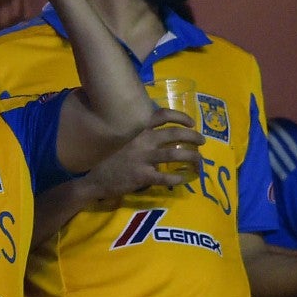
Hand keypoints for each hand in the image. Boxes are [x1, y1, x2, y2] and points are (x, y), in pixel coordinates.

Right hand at [84, 107, 204, 200]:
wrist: (94, 178)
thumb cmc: (110, 159)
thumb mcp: (124, 140)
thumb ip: (140, 135)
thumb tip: (158, 134)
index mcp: (138, 130)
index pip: (162, 116)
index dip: (180, 116)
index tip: (192, 122)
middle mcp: (143, 141)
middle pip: (175, 134)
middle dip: (193, 136)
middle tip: (202, 142)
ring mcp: (143, 158)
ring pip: (175, 153)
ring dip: (192, 157)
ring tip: (199, 162)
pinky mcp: (143, 176)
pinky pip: (166, 177)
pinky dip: (178, 178)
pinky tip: (184, 180)